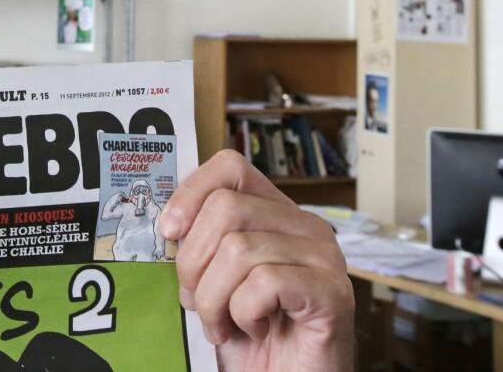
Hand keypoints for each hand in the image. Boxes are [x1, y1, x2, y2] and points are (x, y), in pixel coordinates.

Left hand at [157, 150, 353, 371]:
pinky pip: (264, 283)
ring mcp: (324, 258)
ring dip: (215, 299)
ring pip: (238, 249)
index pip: (230, 167)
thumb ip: (200, 243)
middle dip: (194, 263)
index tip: (169, 232)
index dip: (191, 192)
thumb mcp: (213, 279)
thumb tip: (169, 224)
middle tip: (199, 303)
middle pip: (225, 208)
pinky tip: (255, 331)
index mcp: (276, 215)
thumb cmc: (248, 336)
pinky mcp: (334, 293)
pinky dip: (244, 313)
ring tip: (226, 325)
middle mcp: (306, 226)